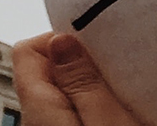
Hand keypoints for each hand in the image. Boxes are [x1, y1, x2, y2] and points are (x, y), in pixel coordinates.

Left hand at [14, 33, 144, 125]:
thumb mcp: (107, 120)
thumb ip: (82, 82)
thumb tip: (60, 40)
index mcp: (39, 109)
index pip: (28, 50)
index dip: (63, 39)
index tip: (98, 45)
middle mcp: (38, 120)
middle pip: (49, 70)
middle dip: (85, 62)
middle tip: (121, 72)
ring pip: (66, 90)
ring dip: (96, 85)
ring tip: (128, 92)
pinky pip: (78, 109)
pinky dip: (100, 103)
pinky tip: (125, 110)